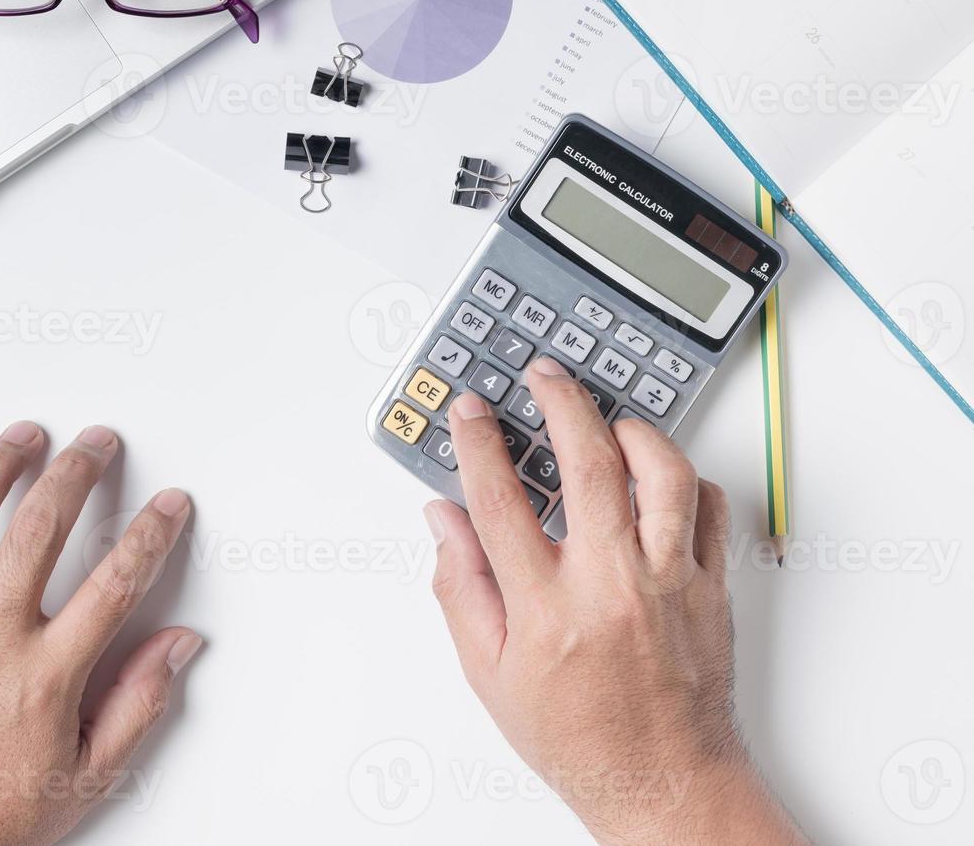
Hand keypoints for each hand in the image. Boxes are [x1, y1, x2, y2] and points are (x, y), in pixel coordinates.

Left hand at [0, 421, 200, 845]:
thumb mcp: (87, 773)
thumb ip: (138, 703)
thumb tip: (176, 649)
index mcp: (45, 673)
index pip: (116, 581)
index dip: (151, 533)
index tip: (166, 506)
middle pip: (40, 527)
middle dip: (77, 470)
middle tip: (94, 444)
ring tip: (21, 438)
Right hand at [425, 358, 804, 844]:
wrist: (664, 782)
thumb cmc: (578, 736)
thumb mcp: (489, 672)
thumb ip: (460, 588)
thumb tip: (443, 523)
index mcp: (546, 606)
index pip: (501, 499)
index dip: (480, 443)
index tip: (472, 410)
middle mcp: (611, 583)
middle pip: (588, 463)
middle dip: (560, 403)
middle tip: (545, 375)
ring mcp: (671, 582)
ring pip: (663, 474)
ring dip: (633, 431)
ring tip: (608, 420)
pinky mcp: (713, 589)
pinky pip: (712, 510)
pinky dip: (689, 480)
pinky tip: (662, 478)